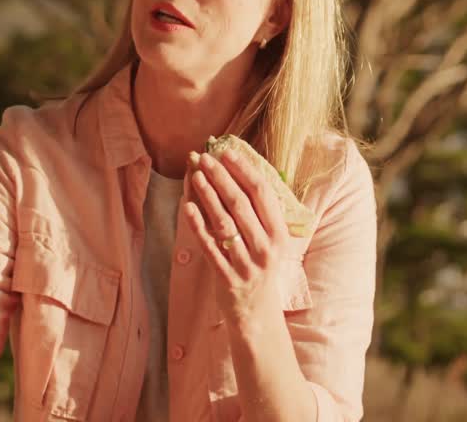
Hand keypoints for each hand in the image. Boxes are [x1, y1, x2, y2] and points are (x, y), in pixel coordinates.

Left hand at [184, 148, 289, 323]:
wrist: (257, 314)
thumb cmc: (260, 268)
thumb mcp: (270, 241)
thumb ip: (259, 212)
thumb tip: (240, 173)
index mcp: (279, 233)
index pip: (262, 193)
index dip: (244, 170)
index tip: (227, 152)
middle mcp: (266, 247)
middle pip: (241, 204)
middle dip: (221, 177)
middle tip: (205, 158)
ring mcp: (246, 263)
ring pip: (224, 223)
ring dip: (208, 196)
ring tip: (194, 175)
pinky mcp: (227, 278)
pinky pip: (210, 247)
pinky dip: (198, 226)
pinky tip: (187, 207)